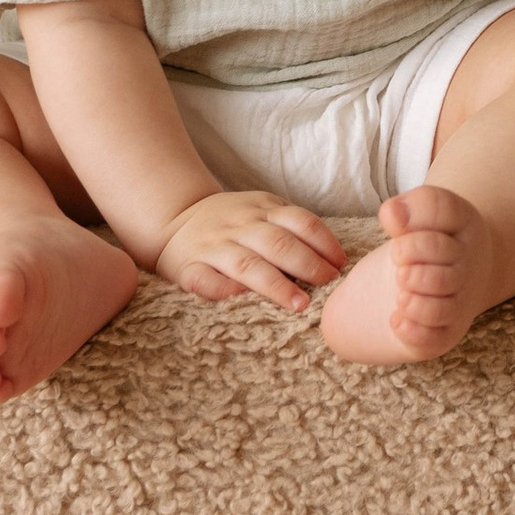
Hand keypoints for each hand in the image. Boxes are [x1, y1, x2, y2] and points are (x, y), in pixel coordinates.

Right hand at [154, 189, 346, 309]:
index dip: (324, 243)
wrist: (174, 219)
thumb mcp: (262, 210)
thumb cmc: (232, 222)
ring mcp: (214, 247)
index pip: (300, 222)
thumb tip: (335, 260)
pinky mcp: (189, 269)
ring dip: (276, 284)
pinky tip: (241, 300)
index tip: (340, 264)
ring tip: (299, 304)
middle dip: (307, 264)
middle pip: (278, 243)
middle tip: (329, 284)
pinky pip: (205, 281)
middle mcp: (239, 227)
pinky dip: (223, 290)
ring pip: (247, 265)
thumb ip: (292, 227)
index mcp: (262, 210)